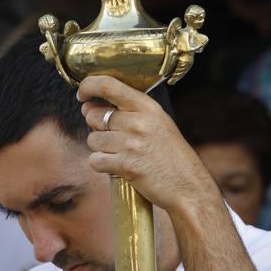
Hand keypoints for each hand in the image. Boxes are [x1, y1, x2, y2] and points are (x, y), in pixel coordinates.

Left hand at [75, 75, 221, 213]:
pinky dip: (101, 165)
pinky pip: (95, 160)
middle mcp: (139, 121)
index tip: (81, 94)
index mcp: (147, 106)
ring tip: (121, 154)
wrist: (188, 186)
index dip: (89, 86)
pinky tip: (117, 167)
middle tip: (116, 139)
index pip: (108, 85)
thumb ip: (124, 113)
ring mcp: (132, 144)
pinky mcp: (127, 165)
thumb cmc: (170, 155)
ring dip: (100, 149)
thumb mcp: (156, 124)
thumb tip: (86, 108)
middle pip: (94, 116)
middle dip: (97, 128)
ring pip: (92, 140)